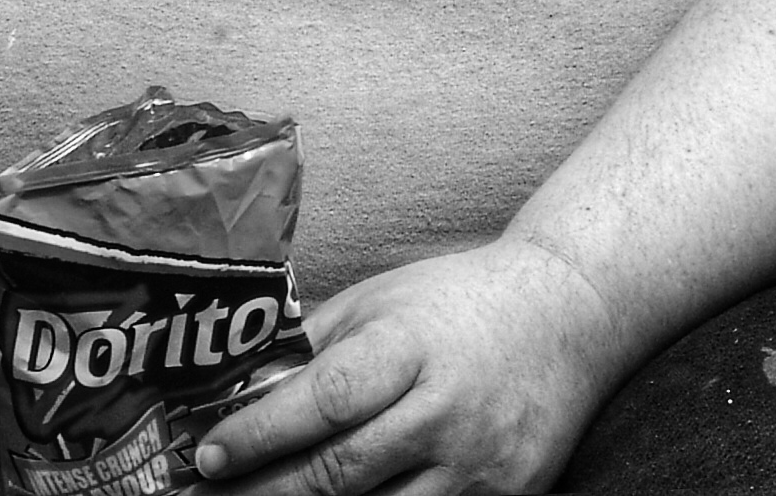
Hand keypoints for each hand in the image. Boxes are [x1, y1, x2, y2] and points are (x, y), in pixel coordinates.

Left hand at [194, 238, 630, 495]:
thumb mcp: (381, 300)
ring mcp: (479, 466)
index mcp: (410, 347)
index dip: (260, 434)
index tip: (207, 456)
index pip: (324, 401)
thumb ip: (314, 345)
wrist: (568, 314)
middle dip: (266, 494)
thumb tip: (236, 389)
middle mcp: (446, 411)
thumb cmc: (457, 302)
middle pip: (341, 474)